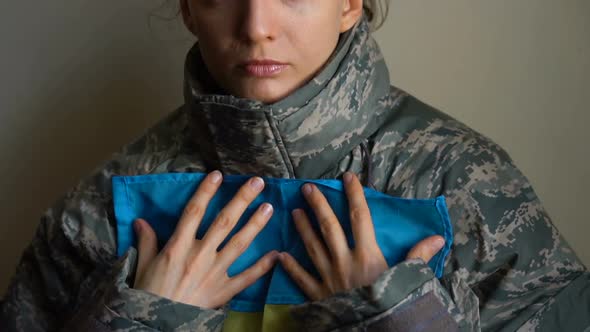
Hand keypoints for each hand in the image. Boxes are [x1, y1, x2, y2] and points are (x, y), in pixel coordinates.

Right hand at [132, 171, 278, 308]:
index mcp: (179, 246)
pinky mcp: (224, 291)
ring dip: (256, 225)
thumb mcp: (143, 264)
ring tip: (269, 208)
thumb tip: (141, 221)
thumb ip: (146, 241)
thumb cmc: (148, 292)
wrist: (156, 325)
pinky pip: (246, 277)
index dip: (206, 191)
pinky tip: (277, 254)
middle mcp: (200, 255)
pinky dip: (262, 267)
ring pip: (239, 244)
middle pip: (224, 222)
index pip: (194, 212)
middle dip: (242, 200)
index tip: (218, 175)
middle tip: (258, 183)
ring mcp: (215, 272)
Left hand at [278, 172, 444, 300]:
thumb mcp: (408, 277)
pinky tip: (280, 255)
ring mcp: (329, 277)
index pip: (359, 216)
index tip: (347, 177)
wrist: (372, 330)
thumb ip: (419, 255)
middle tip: (307, 188)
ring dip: (302, 228)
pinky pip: (302, 278)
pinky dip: (291, 267)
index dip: (354, 194)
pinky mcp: (318, 295)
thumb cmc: (391, 303)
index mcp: (367, 254)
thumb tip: (438, 236)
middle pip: (329, 227)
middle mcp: (344, 260)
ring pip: (312, 247)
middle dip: (318, 205)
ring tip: (294, 212)